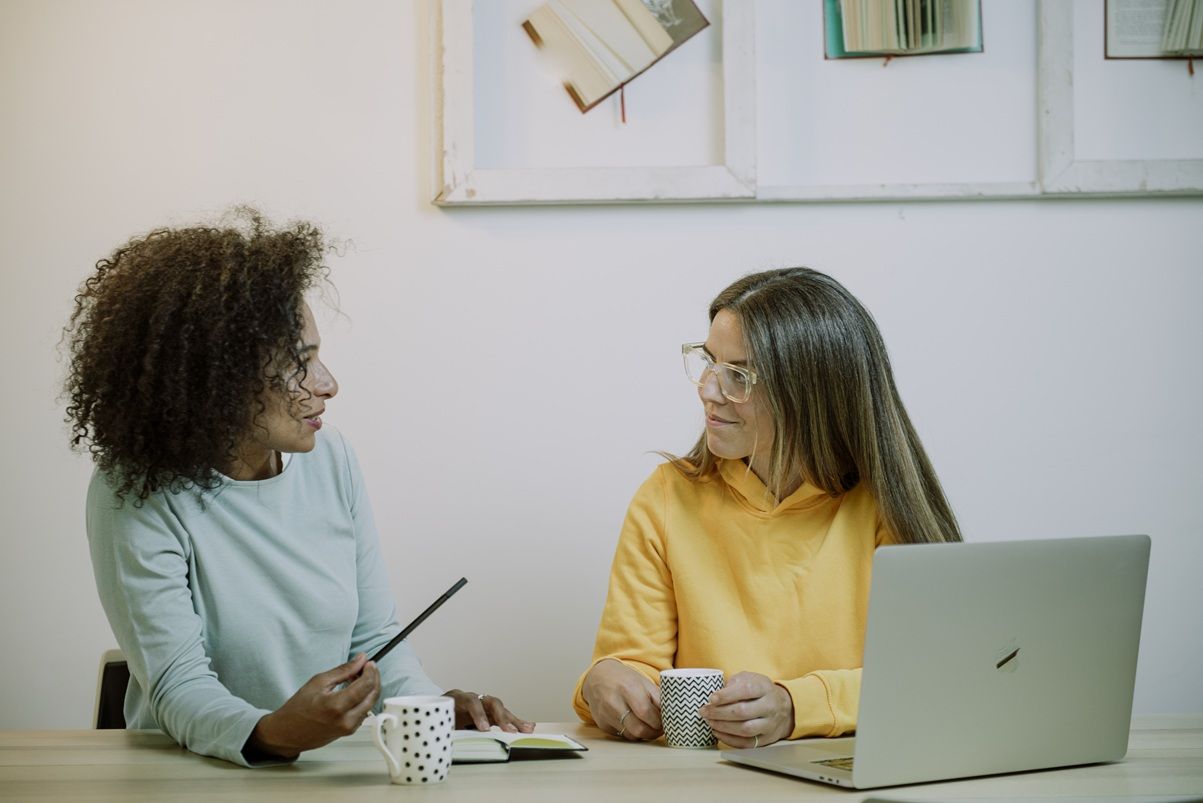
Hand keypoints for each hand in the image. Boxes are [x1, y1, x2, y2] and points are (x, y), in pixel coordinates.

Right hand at [245, 653, 380, 759]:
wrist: (287, 733)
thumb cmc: (297, 710)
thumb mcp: (318, 682)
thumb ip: (343, 670)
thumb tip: (360, 660)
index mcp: (336, 706)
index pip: (366, 685)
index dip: (371, 671)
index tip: (368, 663)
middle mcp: (346, 720)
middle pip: (373, 695)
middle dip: (374, 678)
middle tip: (367, 668)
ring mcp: (349, 728)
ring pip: (371, 704)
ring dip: (369, 689)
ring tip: (358, 678)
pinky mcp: (349, 732)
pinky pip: (364, 712)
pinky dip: (364, 699)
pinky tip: (355, 691)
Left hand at [444, 689, 533, 733]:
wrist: (435, 711)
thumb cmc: (436, 718)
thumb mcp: (436, 722)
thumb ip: (443, 729)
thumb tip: (446, 742)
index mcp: (457, 698)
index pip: (470, 701)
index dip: (478, 714)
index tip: (484, 729)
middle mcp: (473, 698)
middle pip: (490, 702)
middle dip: (501, 717)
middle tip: (509, 730)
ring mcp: (483, 704)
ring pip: (501, 709)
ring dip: (513, 720)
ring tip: (526, 729)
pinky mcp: (490, 713)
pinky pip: (504, 716)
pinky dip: (515, 722)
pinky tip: (528, 726)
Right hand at [581, 658, 661, 740]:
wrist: (598, 677)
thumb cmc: (625, 679)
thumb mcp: (643, 682)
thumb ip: (658, 698)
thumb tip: (674, 714)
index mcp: (628, 688)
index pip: (647, 713)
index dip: (659, 722)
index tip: (666, 722)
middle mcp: (614, 702)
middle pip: (639, 729)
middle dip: (654, 732)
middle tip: (660, 729)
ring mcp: (606, 714)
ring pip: (631, 736)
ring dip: (644, 734)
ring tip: (650, 727)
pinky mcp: (602, 724)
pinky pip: (622, 735)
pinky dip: (632, 733)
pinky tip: (635, 725)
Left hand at [698, 671, 792, 748]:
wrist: (784, 706)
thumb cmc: (759, 690)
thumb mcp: (749, 678)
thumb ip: (733, 684)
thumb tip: (714, 697)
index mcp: (764, 688)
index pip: (746, 690)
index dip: (727, 695)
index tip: (711, 698)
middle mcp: (769, 706)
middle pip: (743, 712)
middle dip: (719, 713)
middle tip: (704, 711)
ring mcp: (769, 724)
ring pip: (746, 729)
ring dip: (723, 727)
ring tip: (709, 721)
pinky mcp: (767, 739)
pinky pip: (747, 743)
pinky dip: (729, 739)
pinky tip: (718, 732)